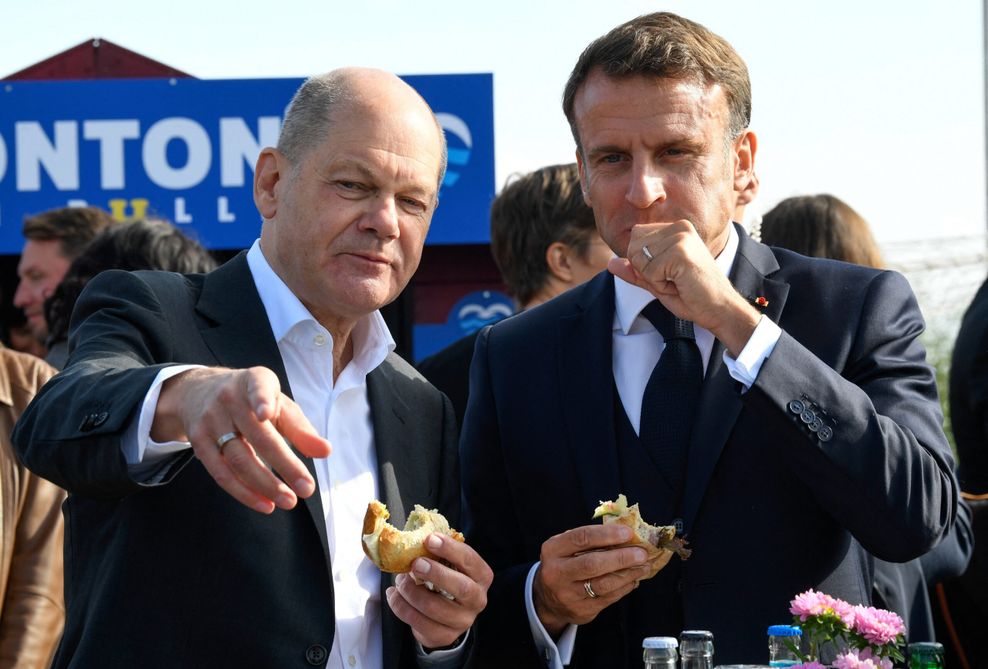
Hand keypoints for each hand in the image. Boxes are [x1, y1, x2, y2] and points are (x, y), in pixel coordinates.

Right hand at [152, 366, 330, 513]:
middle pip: (258, 436)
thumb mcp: (278, 405)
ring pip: (238, 459)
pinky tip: (264, 503)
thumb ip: (301, 429)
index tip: (266, 413)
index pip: (258, 388)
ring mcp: (211, 421)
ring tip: (289, 501)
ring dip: (265, 485)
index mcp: (254, 382)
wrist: (198, 392)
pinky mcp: (198, 442)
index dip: (261, 400)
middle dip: (285, 465)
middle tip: (307, 489)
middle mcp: (230, 398)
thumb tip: (325, 452)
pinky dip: (243, 492)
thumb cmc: (251, 401)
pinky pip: (221, 473)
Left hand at [386, 533, 493, 648]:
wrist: (447, 616)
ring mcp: (462, 621)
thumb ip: (438, 553)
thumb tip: (416, 539)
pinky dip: (401, 607)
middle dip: (436, 573)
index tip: (429, 539)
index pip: (470, 560)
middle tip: (415, 563)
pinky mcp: (444, 636)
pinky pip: (419, 623)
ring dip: (411, 591)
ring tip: (398, 581)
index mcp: (482, 576)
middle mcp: (477, 600)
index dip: (450, 549)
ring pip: (434, 608)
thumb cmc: (446, 579)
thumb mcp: (449, 564)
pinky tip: (394, 595)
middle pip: (461, 587)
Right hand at [533, 524, 652, 634]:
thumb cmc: (564, 564)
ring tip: (644, 566)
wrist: (547, 599)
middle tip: (642, 553)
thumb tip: (625, 533)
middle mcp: (556, 573)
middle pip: (592, 564)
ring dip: (628, 574)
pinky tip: (634, 580)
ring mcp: (568, 594)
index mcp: (552, 550)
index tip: (628, 533)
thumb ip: (589, 540)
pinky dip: (624, 588)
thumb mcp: (566, 547)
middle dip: (621, 557)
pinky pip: (608, 598)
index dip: (607, 535)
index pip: (581, 538)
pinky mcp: (581, 611)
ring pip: (603, 584)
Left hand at [608, 220, 759, 356]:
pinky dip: (660, 284)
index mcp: (675, 228)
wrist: (719, 309)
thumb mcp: (657, 283)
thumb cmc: (691, 296)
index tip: (668, 273)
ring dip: (654, 279)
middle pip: (633, 247)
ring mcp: (681, 237)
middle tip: (672, 279)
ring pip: (639, 259)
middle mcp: (678, 227)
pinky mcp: (681, 251)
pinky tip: (680, 284)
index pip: (635, 238)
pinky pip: (649, 271)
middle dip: (646, 271)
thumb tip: (609, 263)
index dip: (643, 263)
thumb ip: (635, 271)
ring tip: (677, 281)